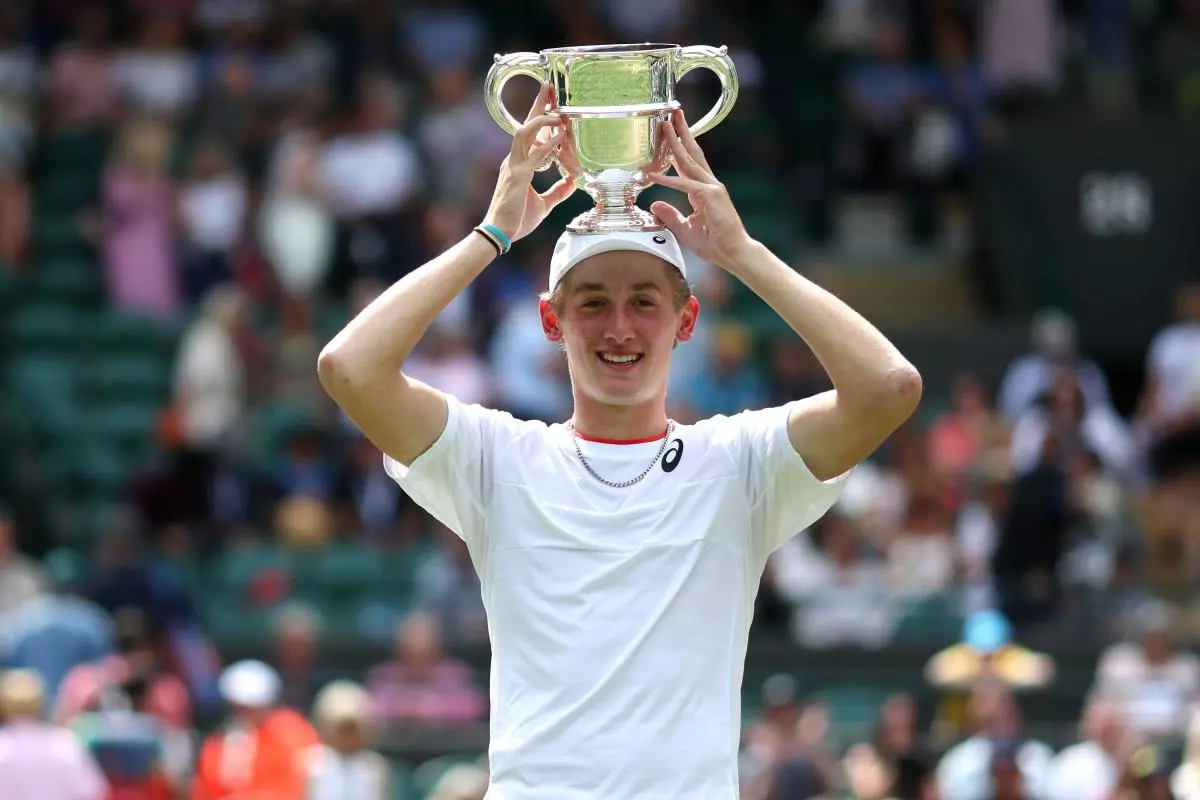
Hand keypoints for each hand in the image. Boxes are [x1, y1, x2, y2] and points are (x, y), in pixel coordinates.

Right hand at [482, 83, 575, 241]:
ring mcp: (514, 166)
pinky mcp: (517, 176)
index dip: (540, 116)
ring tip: (559, 113)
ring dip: (542, 120)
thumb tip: (573, 182)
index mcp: (518, 164)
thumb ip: (557, 191)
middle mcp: (514, 160)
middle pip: (525, 124)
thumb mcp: (543, 204)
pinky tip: (559, 137)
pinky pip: (534, 156)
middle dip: (538, 104)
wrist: (500, 233)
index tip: (552, 101)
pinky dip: (547, 145)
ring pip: (525, 133)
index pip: (529, 133)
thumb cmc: (517, 219)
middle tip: (549, 86)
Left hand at [648, 108, 753, 266]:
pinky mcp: (710, 196)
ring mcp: (711, 187)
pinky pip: (684, 184)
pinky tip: (653, 175)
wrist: (733, 252)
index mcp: (702, 190)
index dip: (677, 147)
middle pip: (692, 152)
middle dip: (681, 132)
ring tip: (665, 125)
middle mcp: (708, 183)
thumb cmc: (714, 243)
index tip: (669, 133)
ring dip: (675, 142)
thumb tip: (654, 204)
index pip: (687, 163)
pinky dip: (668, 179)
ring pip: (689, 160)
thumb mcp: (685, 228)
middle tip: (671, 114)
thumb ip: (670, 215)